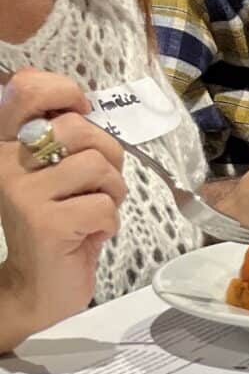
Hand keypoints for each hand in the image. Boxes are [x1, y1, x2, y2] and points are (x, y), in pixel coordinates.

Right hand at [0, 68, 126, 347]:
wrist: (38, 286)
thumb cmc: (60, 224)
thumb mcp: (59, 175)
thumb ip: (68, 140)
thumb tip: (86, 106)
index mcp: (6, 144)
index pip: (27, 88)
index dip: (66, 92)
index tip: (82, 114)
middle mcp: (6, 162)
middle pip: (79, 128)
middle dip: (108, 157)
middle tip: (100, 185)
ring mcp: (23, 192)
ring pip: (98, 167)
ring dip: (113, 193)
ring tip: (95, 210)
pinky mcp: (46, 222)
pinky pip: (104, 206)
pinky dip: (110, 222)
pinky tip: (90, 234)